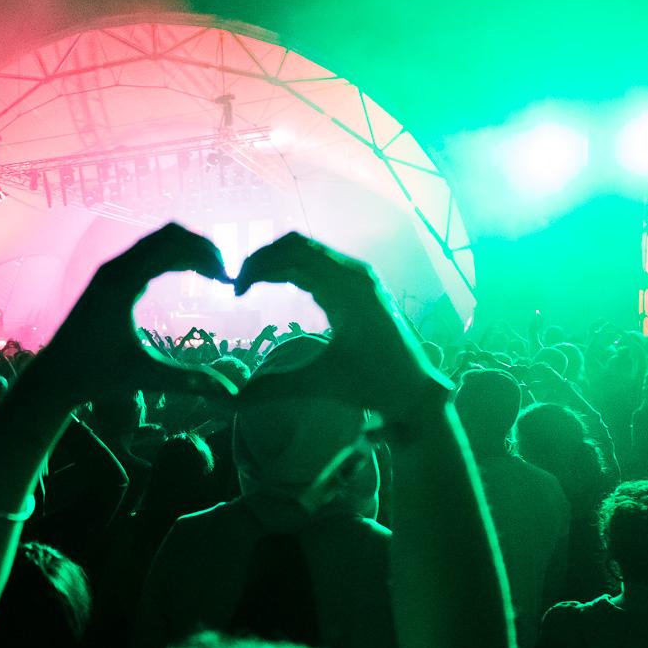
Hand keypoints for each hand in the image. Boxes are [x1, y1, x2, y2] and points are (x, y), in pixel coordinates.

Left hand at [36, 223, 238, 403]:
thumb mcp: (144, 376)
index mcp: (123, 283)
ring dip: (187, 251)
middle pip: (168, 235)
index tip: (228, 279)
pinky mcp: (108, 277)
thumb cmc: (96, 376)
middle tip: (225, 274)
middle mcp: (115, 268)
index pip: (173, 247)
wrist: (56, 374)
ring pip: (156, 242)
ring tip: (213, 274)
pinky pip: (145, 254)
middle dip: (201, 248)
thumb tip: (232, 393)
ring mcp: (109, 270)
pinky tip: (188, 275)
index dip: (206, 257)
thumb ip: (188, 380)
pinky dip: (170, 257)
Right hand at [235, 233, 448, 421]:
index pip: (293, 254)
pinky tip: (271, 286)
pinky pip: (317, 267)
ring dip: (274, 264)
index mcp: (348, 287)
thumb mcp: (322, 383)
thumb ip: (275, 386)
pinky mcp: (356, 288)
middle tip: (236, 287)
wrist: (415, 390)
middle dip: (262, 261)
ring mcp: (357, 278)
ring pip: (306, 254)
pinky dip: (290, 271)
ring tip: (247, 287)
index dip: (258, 265)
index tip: (234, 291)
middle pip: (296, 247)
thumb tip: (232, 400)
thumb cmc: (375, 384)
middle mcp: (354, 273)